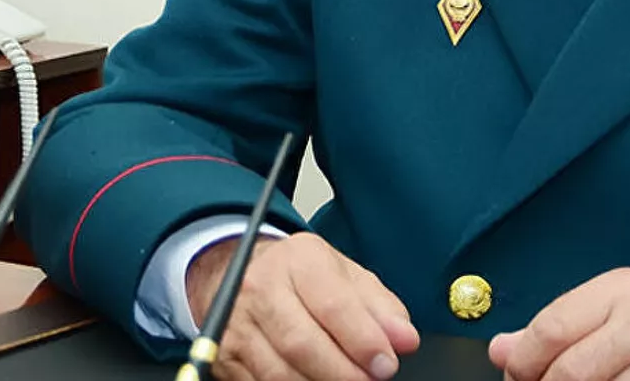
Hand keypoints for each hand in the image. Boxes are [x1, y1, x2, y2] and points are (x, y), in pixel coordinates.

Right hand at [186, 232, 419, 380]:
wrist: (243, 273)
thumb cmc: (302, 278)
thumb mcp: (346, 277)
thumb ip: (380, 308)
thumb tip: (404, 339)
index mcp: (299, 259)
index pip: (332, 304)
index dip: (363, 340)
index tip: (386, 363)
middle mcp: (261, 287)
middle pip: (302, 343)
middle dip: (343, 372)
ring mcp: (238, 322)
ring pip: (279, 371)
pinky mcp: (226, 353)